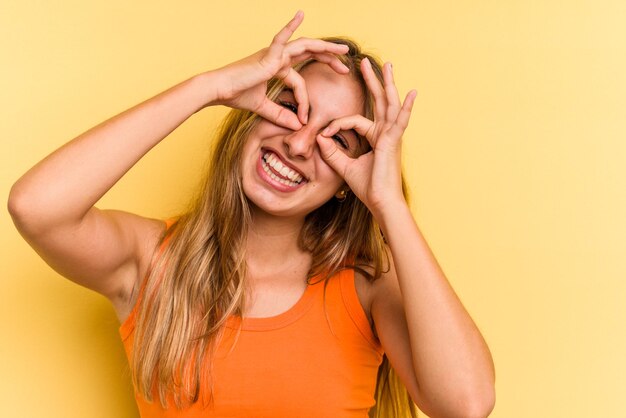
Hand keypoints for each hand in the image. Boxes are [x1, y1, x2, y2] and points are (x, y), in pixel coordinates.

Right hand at [211, 11, 349, 129]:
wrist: (219, 90)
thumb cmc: (236, 95)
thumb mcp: (263, 108)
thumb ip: (280, 115)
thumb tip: (296, 126)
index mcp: (277, 68)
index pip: (299, 82)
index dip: (304, 102)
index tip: (303, 119)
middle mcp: (278, 57)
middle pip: (309, 54)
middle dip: (329, 59)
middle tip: (345, 68)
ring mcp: (274, 54)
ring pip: (305, 46)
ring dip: (325, 47)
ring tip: (343, 50)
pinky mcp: (268, 55)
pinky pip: (281, 38)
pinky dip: (291, 26)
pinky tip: (301, 14)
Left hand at [316, 58, 416, 217]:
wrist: (381, 203)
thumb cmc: (368, 188)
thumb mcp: (344, 167)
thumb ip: (332, 152)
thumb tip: (319, 137)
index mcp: (376, 137)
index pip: (354, 120)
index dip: (337, 125)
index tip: (324, 135)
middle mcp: (385, 133)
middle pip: (379, 101)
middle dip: (372, 81)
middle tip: (364, 63)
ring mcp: (391, 136)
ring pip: (389, 104)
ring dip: (387, 83)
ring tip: (387, 65)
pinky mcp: (393, 142)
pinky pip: (400, 121)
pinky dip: (406, 107)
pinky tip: (412, 93)